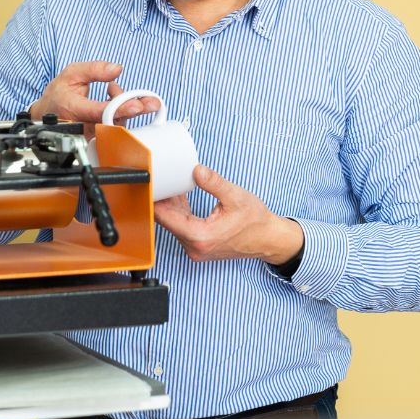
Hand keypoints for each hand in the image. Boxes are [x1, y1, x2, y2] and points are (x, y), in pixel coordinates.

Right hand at [29, 61, 159, 124]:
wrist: (48, 115)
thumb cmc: (60, 95)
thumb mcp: (71, 74)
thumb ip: (94, 69)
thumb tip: (116, 69)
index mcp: (74, 110)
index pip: (100, 111)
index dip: (120, 108)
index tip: (137, 105)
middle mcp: (85, 126)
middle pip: (115, 120)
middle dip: (135, 108)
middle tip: (153, 103)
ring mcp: (93, 135)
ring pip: (118, 122)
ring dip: (123, 103)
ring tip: (112, 89)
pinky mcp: (100, 139)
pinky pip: (117, 126)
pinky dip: (121, 110)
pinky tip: (113, 99)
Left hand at [154, 165, 303, 263]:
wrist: (269, 239)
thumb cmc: (256, 222)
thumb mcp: (236, 196)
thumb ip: (214, 183)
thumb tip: (196, 170)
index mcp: (201, 236)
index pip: (166, 218)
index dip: (155, 200)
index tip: (150, 185)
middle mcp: (195, 246)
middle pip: (167, 221)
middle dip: (162, 200)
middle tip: (158, 178)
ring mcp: (196, 248)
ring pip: (174, 224)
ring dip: (171, 206)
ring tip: (169, 184)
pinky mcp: (199, 246)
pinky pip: (183, 227)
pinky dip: (180, 213)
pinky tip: (180, 197)